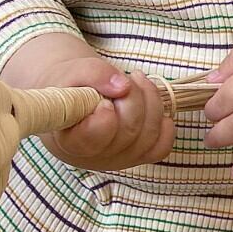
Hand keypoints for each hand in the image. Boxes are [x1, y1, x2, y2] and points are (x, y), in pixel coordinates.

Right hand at [36, 56, 174, 171]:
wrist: (74, 97)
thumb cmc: (70, 87)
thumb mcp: (72, 71)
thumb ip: (94, 74)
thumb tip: (124, 86)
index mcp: (68, 140)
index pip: (92, 138)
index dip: (105, 117)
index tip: (104, 100)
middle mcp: (94, 157)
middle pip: (128, 131)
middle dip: (133, 98)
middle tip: (123, 81)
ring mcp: (118, 160)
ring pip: (150, 135)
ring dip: (151, 101)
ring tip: (136, 82)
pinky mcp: (138, 157)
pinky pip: (162, 147)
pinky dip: (164, 124)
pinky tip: (151, 105)